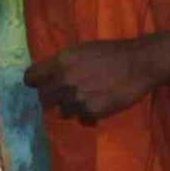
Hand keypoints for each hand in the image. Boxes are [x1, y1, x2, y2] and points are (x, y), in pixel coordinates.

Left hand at [26, 33, 169, 124]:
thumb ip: (62, 63)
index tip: (40, 84)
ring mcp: (77, 98)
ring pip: (62, 111)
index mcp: (60, 62)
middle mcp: (64, 81)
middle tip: (65, 95)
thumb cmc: (111, 53)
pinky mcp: (92, 112)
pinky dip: (87, 115)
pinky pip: (81, 119)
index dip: (35, 82)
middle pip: (44, 98)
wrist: (139, 64)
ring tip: (87, 98)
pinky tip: (98, 104)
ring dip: (71, 107)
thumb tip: (48, 76)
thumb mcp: (81, 50)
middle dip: (52, 97)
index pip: (30, 78)